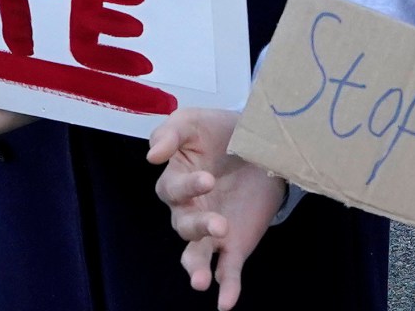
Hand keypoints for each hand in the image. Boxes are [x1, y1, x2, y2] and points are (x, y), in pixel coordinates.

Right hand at [149, 107, 286, 310]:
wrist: (263, 141)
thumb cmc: (220, 130)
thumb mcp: (194, 121)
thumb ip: (170, 133)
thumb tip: (151, 156)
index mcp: (176, 182)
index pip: (172, 190)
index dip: (187, 186)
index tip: (208, 177)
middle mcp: (189, 211)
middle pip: (183, 226)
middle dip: (198, 226)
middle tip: (218, 224)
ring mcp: (212, 231)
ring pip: (196, 255)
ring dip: (197, 268)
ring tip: (200, 281)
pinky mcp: (235, 244)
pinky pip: (228, 270)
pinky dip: (227, 288)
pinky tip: (225, 303)